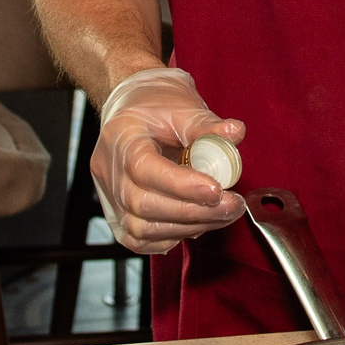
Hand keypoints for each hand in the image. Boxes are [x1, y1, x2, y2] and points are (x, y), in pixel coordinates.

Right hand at [91, 68, 243, 253]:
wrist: (134, 108)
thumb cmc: (156, 105)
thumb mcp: (183, 106)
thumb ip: (207, 125)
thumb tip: (235, 132)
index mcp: (120, 137)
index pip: (144, 169)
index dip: (181, 185)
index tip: (217, 189)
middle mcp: (109, 170)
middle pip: (142, 205)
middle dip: (193, 212)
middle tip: (232, 205)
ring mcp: (109, 196)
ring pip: (141, 228)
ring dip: (188, 227)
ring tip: (223, 214)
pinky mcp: (118, 215)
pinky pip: (140, 239)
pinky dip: (171, 237)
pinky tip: (197, 223)